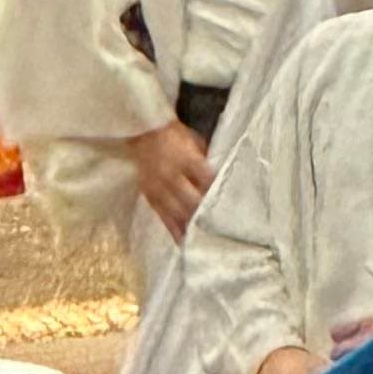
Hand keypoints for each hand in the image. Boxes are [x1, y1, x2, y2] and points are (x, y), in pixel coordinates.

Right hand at [129, 115, 214, 238]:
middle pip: (191, 199)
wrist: (141, 130)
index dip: (217, 194)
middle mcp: (170, 174)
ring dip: (190, 227)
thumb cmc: (174, 135)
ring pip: (176, 211)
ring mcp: (158, 186)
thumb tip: (220, 180)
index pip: (206, 180)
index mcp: (185, 158)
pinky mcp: (149, 194)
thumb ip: (205, 161)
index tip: (231, 209)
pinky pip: (161, 214)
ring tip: (203, 243)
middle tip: (220, 231)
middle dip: (205, 215)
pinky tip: (182, 241)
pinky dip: (172, 229)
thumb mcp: (194, 141)